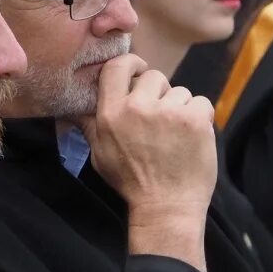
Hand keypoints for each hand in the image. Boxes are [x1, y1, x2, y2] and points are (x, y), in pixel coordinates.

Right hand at [80, 54, 216, 271]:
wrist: (167, 208)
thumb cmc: (132, 182)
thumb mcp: (100, 153)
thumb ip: (90, 123)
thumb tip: (72, 105)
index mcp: (111, 113)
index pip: (117, 66)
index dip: (132, 63)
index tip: (139, 71)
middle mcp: (138, 108)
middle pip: (154, 76)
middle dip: (159, 93)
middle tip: (160, 120)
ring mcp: (169, 112)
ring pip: (179, 91)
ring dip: (180, 109)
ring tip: (175, 136)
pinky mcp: (195, 119)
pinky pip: (201, 102)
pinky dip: (200, 118)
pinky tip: (192, 138)